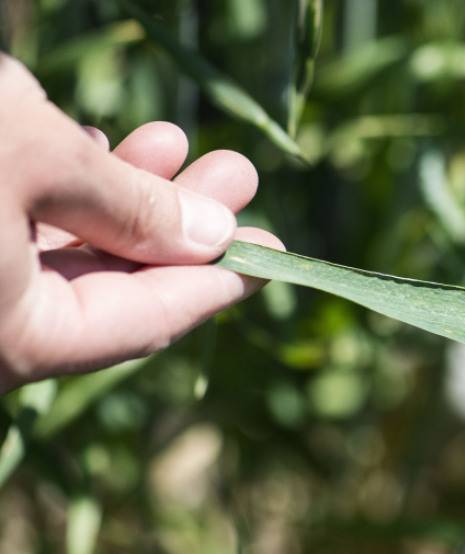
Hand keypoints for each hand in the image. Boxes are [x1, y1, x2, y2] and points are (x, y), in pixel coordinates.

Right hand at [0, 55, 282, 390]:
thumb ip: (134, 207)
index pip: (143, 322)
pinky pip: (16, 226)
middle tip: (237, 173)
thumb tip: (215, 234)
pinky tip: (94, 144)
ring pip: (63, 249)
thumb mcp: (40, 162)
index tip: (274, 255)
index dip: (217, 285)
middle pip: (108, 284)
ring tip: (177, 139)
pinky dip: (63, 188)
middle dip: (177, 221)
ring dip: (124, 192)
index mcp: (12, 340)